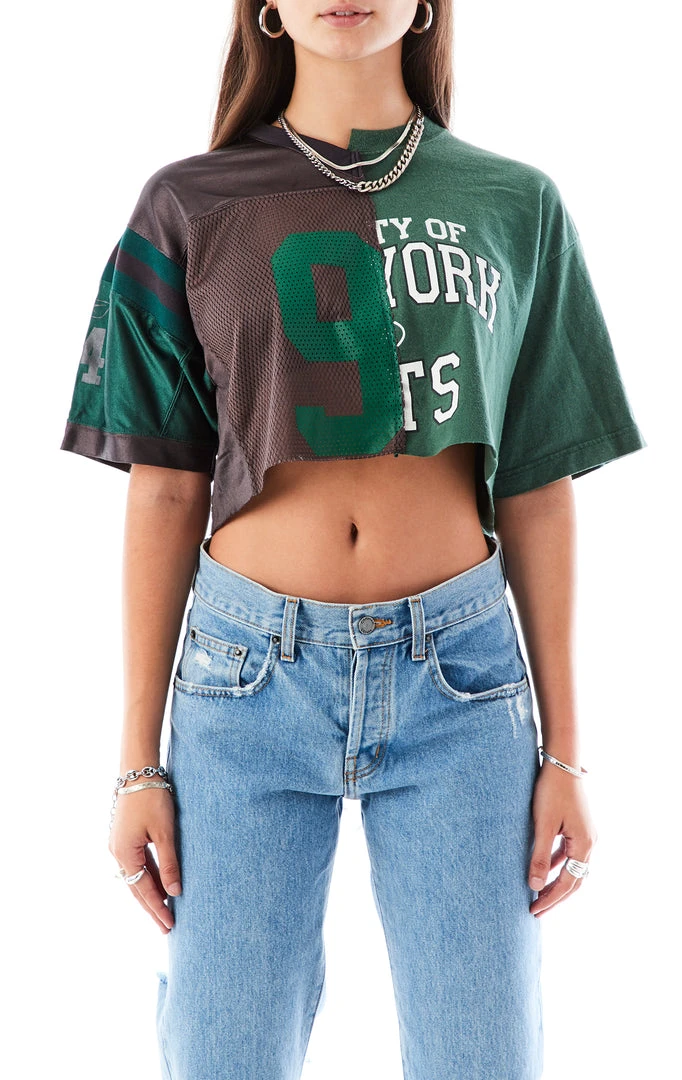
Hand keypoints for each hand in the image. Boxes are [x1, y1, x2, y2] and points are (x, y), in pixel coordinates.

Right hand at [108, 788, 181, 933]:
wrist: (137, 771)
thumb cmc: (152, 798)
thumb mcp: (165, 832)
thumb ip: (169, 864)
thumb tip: (175, 893)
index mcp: (125, 854)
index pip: (143, 890)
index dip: (158, 908)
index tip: (170, 925)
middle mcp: (117, 852)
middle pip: (136, 888)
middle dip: (152, 907)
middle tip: (166, 928)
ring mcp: (119, 845)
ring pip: (136, 876)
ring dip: (150, 893)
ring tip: (164, 911)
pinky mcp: (124, 837)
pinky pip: (136, 864)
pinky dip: (147, 877)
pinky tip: (158, 884)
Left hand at [528, 763, 596, 917]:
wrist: (562, 763)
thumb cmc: (551, 791)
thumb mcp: (543, 825)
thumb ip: (540, 857)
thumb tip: (535, 887)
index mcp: (584, 845)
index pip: (568, 884)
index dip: (550, 899)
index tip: (533, 911)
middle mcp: (591, 843)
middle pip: (575, 880)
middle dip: (555, 897)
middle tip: (536, 911)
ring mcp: (587, 834)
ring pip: (573, 868)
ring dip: (557, 882)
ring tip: (539, 894)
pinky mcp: (580, 826)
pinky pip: (570, 854)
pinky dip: (558, 865)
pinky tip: (545, 868)